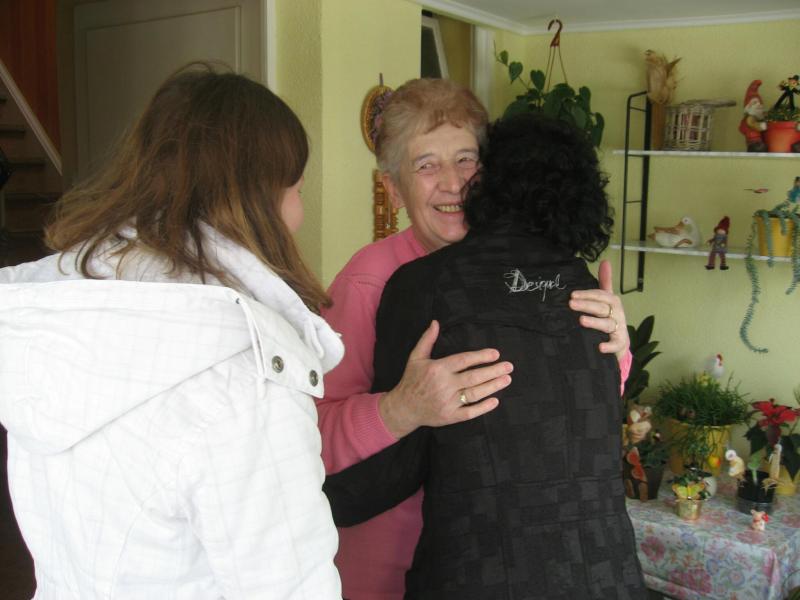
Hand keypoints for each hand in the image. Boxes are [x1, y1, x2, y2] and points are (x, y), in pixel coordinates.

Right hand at [378, 320, 512, 438]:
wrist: (403, 408)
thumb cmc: (411, 380)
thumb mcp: (415, 358)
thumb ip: (427, 340)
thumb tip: (435, 322)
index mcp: (437, 369)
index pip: (463, 360)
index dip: (480, 356)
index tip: (495, 353)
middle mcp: (444, 385)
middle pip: (473, 377)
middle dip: (493, 371)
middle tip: (509, 366)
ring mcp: (448, 402)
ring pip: (474, 394)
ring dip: (492, 386)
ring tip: (507, 379)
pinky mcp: (450, 416)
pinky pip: (470, 412)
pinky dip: (483, 408)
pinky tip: (495, 401)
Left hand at [569, 260, 629, 362]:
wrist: (620, 342)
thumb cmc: (610, 317)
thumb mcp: (607, 299)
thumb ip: (605, 282)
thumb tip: (605, 261)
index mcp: (612, 303)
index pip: (601, 295)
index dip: (588, 294)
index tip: (572, 294)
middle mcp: (616, 314)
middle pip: (602, 308)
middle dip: (587, 305)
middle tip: (571, 304)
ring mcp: (619, 329)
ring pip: (607, 324)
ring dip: (595, 322)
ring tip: (581, 321)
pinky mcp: (619, 343)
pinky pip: (615, 344)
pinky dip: (609, 346)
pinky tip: (600, 347)